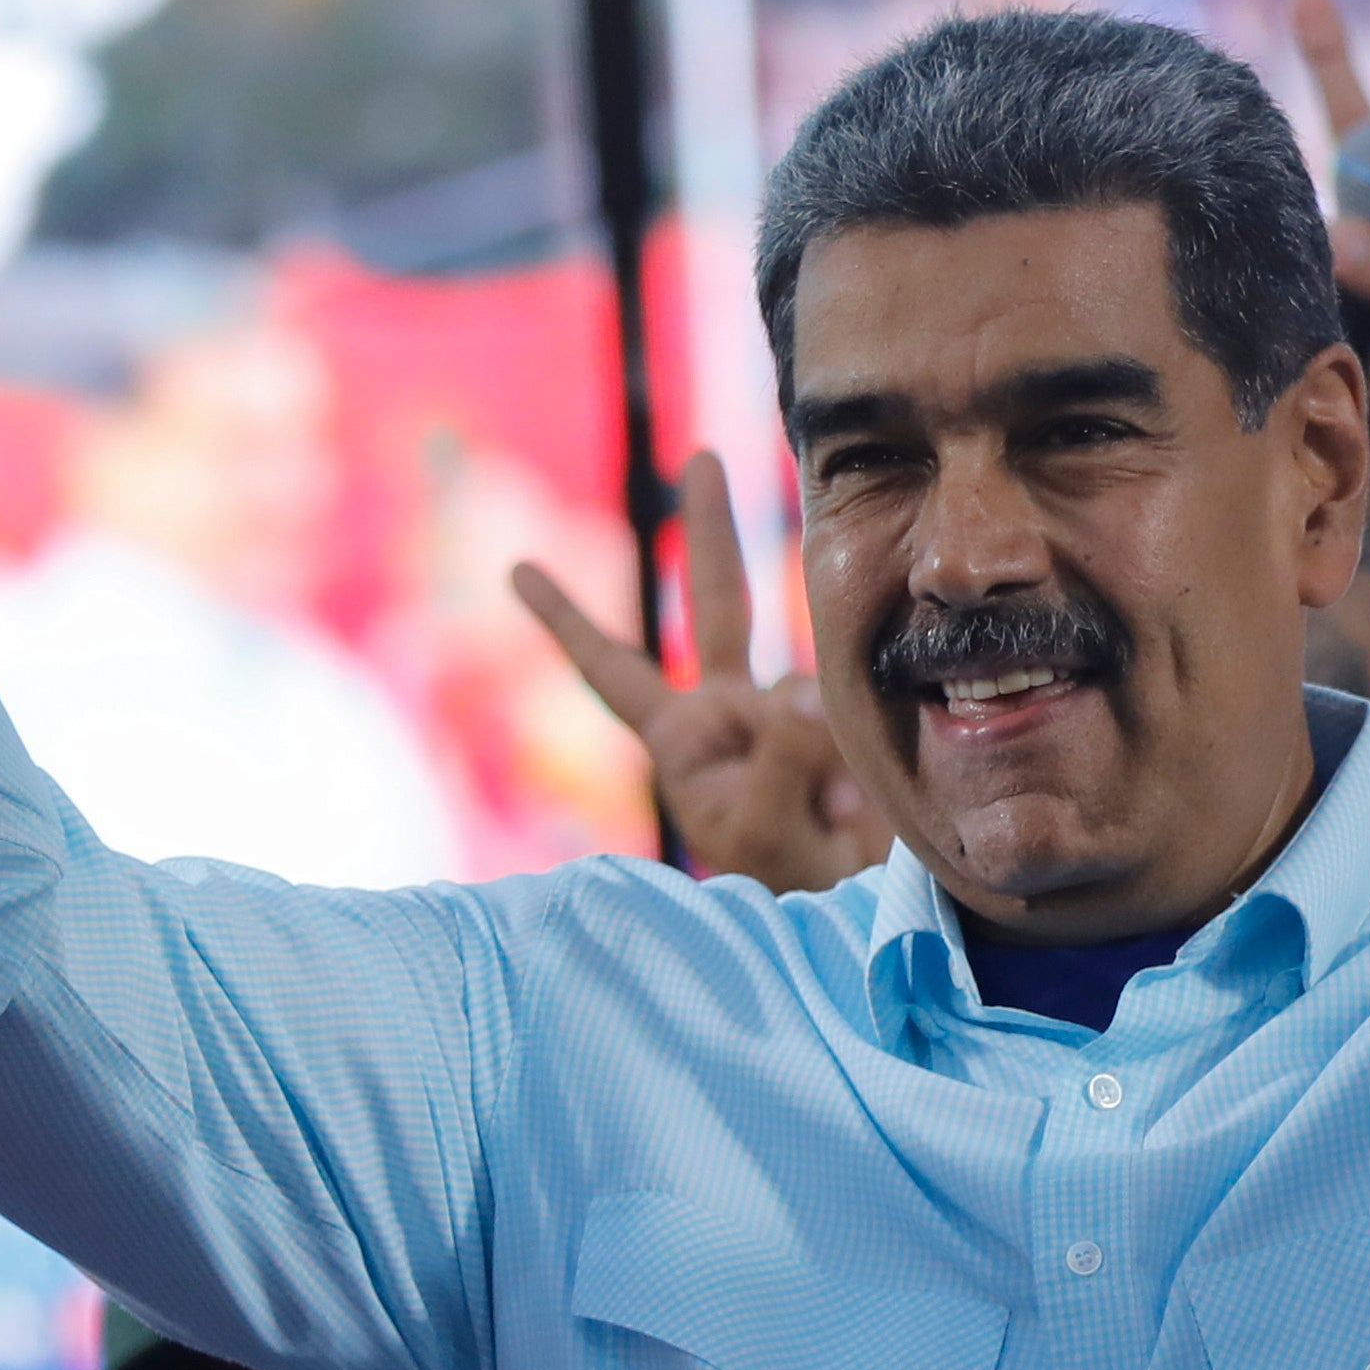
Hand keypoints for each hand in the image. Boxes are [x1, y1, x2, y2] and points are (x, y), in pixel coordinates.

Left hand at [516, 465, 882, 895]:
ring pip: (807, 682)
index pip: (613, 669)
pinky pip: (850, 706)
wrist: (844, 913)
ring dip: (822, 751)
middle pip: (717, 603)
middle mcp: (730, 710)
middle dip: (710, 529)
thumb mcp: (759, 828)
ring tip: (828, 821)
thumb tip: (801, 687)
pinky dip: (853, 759)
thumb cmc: (778, 885)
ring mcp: (787, 713)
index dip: (567, 621)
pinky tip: (852, 811)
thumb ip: (777, 753)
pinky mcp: (840, 722)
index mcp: (683, 737)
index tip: (516, 571)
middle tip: (702, 457)